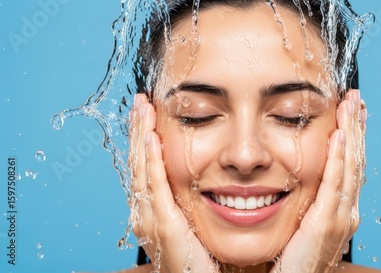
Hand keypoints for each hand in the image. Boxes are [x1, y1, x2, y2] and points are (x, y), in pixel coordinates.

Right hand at [128, 94, 217, 272]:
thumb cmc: (197, 259)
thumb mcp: (187, 224)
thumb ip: (185, 202)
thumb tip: (199, 181)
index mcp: (150, 210)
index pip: (143, 166)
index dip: (141, 138)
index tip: (145, 114)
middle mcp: (143, 211)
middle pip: (137, 162)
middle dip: (137, 129)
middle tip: (140, 101)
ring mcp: (149, 217)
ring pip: (141, 168)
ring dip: (140, 135)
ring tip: (142, 108)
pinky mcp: (163, 223)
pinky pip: (154, 185)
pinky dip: (150, 160)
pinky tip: (149, 137)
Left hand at [276, 89, 366, 272]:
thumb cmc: (296, 259)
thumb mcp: (307, 225)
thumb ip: (310, 203)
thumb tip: (303, 183)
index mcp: (342, 209)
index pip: (350, 165)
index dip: (353, 137)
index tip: (352, 113)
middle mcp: (347, 210)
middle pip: (355, 161)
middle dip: (356, 128)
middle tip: (355, 99)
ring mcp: (340, 216)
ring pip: (349, 166)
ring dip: (351, 133)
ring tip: (351, 106)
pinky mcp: (326, 223)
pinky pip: (334, 184)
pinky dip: (339, 158)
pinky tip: (340, 137)